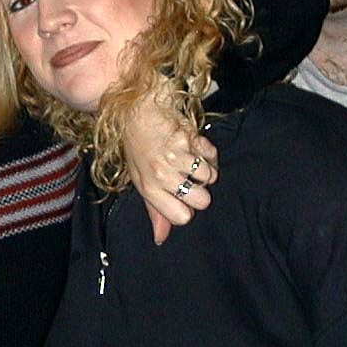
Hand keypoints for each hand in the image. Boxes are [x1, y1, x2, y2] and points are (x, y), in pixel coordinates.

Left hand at [122, 84, 217, 244]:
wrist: (134, 108)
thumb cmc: (137, 147)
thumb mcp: (140, 181)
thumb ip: (154, 211)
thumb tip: (161, 238)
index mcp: (149, 188)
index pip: (182, 218)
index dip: (186, 209)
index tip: (181, 197)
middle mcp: (162, 174)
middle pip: (203, 201)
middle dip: (201, 191)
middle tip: (189, 177)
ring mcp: (176, 156)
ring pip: (210, 177)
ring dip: (205, 169)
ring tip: (190, 159)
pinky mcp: (189, 137)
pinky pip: (212, 155)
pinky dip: (208, 152)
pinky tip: (194, 146)